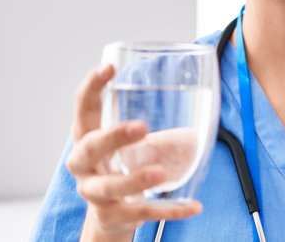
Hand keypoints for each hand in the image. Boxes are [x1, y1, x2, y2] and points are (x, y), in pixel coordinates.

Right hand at [68, 63, 203, 240]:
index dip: (92, 87)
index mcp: (87, 136)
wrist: (110, 215)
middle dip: (113, 137)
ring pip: (108, 186)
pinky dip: (169, 211)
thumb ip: (148, 118)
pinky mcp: (112, 216)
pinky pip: (140, 213)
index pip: (83, 107)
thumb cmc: (122, 166)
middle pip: (90, 147)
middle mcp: (83, 163)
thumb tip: (201, 91)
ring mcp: (94, 192)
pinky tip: (193, 206)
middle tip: (141, 127)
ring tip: (160, 173)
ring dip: (133, 179)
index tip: (108, 68)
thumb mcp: (128, 141)